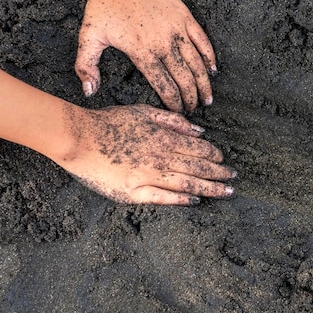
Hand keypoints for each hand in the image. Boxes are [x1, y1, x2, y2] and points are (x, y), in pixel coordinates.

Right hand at [57, 104, 234, 204]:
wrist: (78, 138)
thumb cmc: (109, 122)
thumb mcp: (143, 112)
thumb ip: (173, 121)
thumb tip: (199, 131)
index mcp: (164, 138)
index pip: (199, 149)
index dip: (215, 156)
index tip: (224, 160)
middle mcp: (161, 158)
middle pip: (198, 168)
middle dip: (220, 174)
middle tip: (234, 179)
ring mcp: (148, 176)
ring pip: (187, 183)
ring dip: (210, 188)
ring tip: (226, 192)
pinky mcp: (133, 192)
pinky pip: (163, 198)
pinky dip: (181, 199)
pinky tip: (195, 201)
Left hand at [75, 0, 216, 112]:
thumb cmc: (105, 3)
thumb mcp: (89, 36)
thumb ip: (86, 66)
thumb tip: (89, 92)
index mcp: (142, 53)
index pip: (164, 86)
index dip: (173, 102)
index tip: (177, 111)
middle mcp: (163, 45)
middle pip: (184, 79)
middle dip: (191, 98)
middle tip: (194, 109)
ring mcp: (177, 31)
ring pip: (196, 64)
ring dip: (204, 84)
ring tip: (208, 98)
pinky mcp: (185, 17)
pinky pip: (203, 41)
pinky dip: (209, 57)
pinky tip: (213, 70)